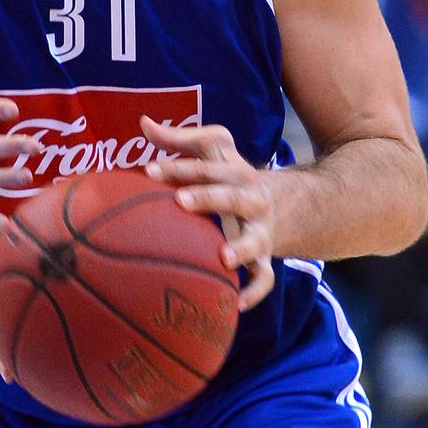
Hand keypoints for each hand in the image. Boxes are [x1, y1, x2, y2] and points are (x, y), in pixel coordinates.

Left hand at [142, 118, 275, 311]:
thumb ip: (178, 139)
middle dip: (208, 197)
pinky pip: (264, 278)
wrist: (284, 205)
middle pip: (232, 196)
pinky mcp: (264, 258)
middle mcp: (252, 199)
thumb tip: (143, 121)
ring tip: (223, 258)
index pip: (206, 166)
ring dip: (241, 248)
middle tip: (180, 201)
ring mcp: (260, 231)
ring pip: (255, 240)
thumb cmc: (231, 177)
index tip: (148, 170)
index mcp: (236, 172)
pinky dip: (253, 292)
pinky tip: (234, 305)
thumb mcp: (214, 152)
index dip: (178, 167)